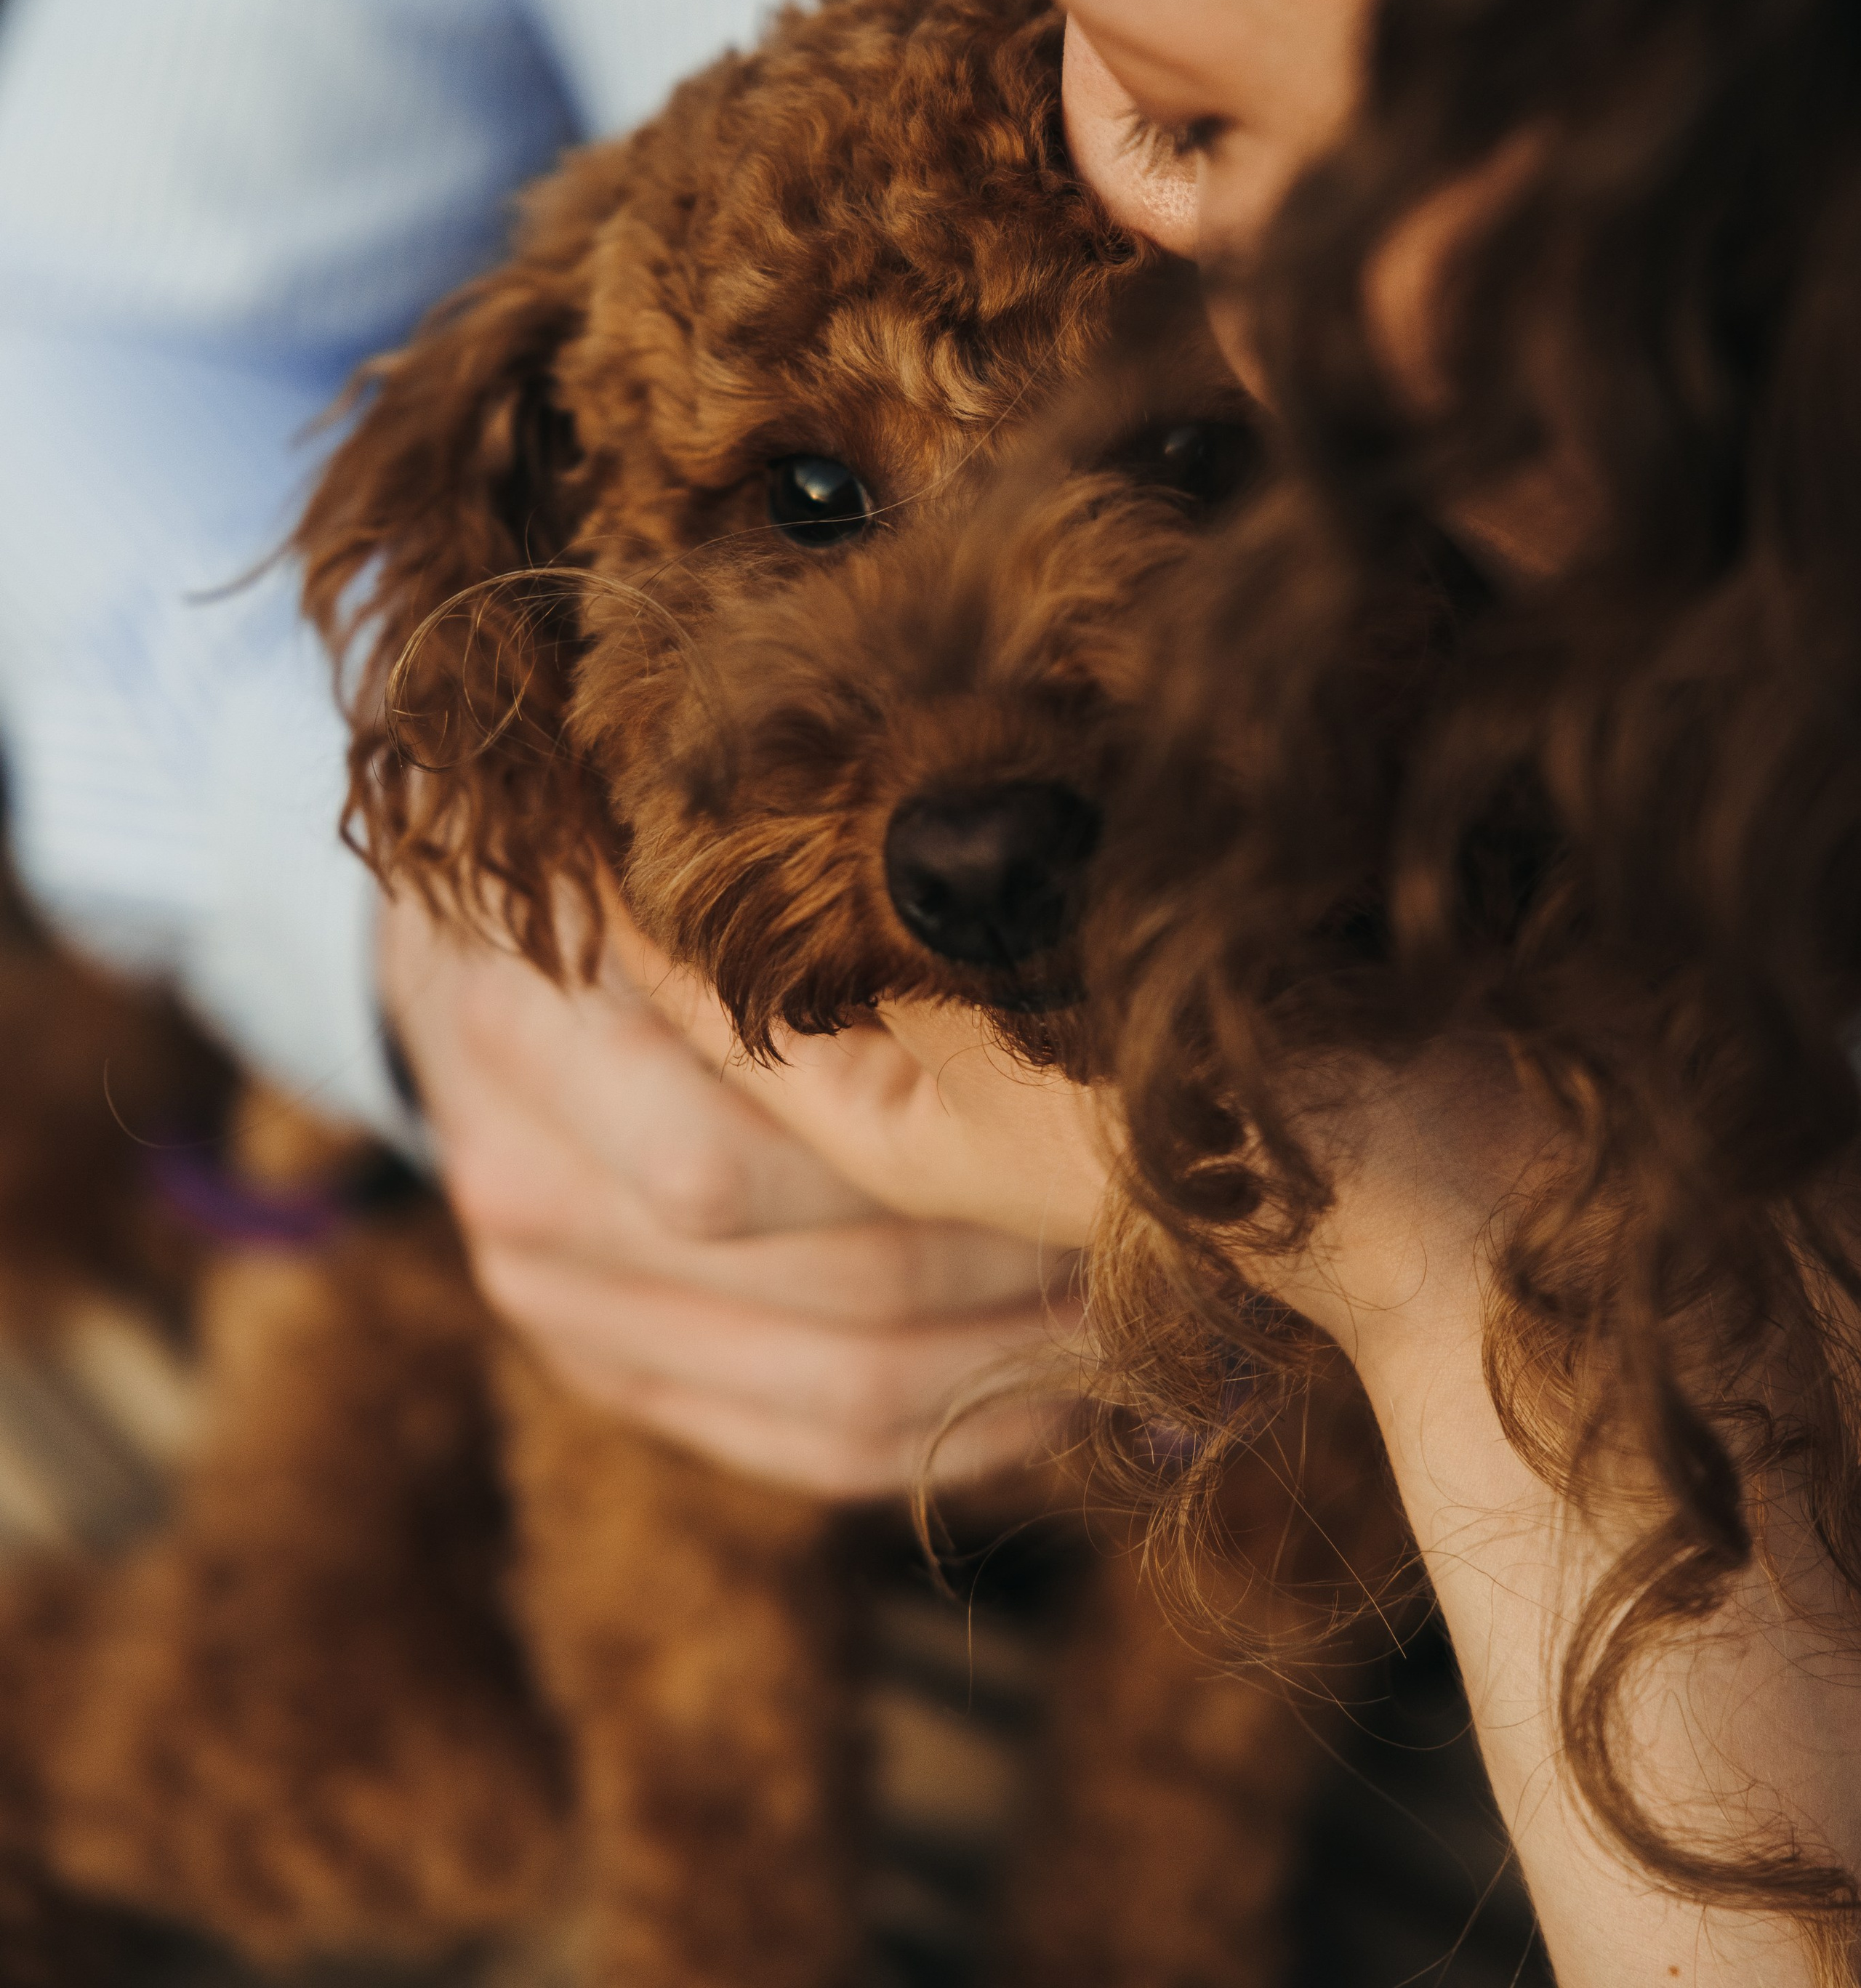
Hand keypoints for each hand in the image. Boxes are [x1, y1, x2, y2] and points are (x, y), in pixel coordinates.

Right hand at [378, 891, 1080, 1497]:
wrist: (459, 968)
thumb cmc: (604, 873)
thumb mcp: (651, 839)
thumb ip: (769, 907)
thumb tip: (1000, 941)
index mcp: (525, 1043)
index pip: (730, 1173)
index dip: (931, 1170)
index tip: (1068, 1119)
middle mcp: (527, 1198)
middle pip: (826, 1293)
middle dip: (1012, 1262)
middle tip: (1138, 1212)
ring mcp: (565, 1314)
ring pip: (838, 1397)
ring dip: (1012, 1364)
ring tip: (1126, 1294)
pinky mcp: (616, 1382)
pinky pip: (810, 1452)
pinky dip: (954, 1433)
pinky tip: (1055, 1381)